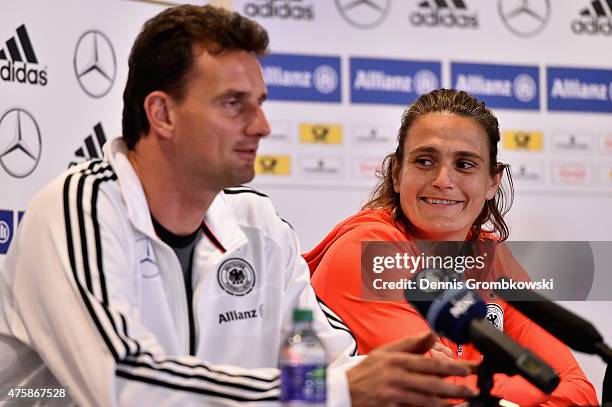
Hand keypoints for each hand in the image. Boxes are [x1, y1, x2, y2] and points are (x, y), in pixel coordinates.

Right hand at [346, 331, 476, 406]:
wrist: (343, 390)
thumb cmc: (368, 370)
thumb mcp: (386, 351)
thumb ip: (411, 344)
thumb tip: (433, 333)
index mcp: (397, 360)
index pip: (432, 363)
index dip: (454, 366)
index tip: (471, 368)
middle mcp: (397, 377)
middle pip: (433, 383)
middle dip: (456, 387)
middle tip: (474, 389)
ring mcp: (394, 395)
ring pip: (427, 400)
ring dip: (448, 402)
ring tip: (463, 401)